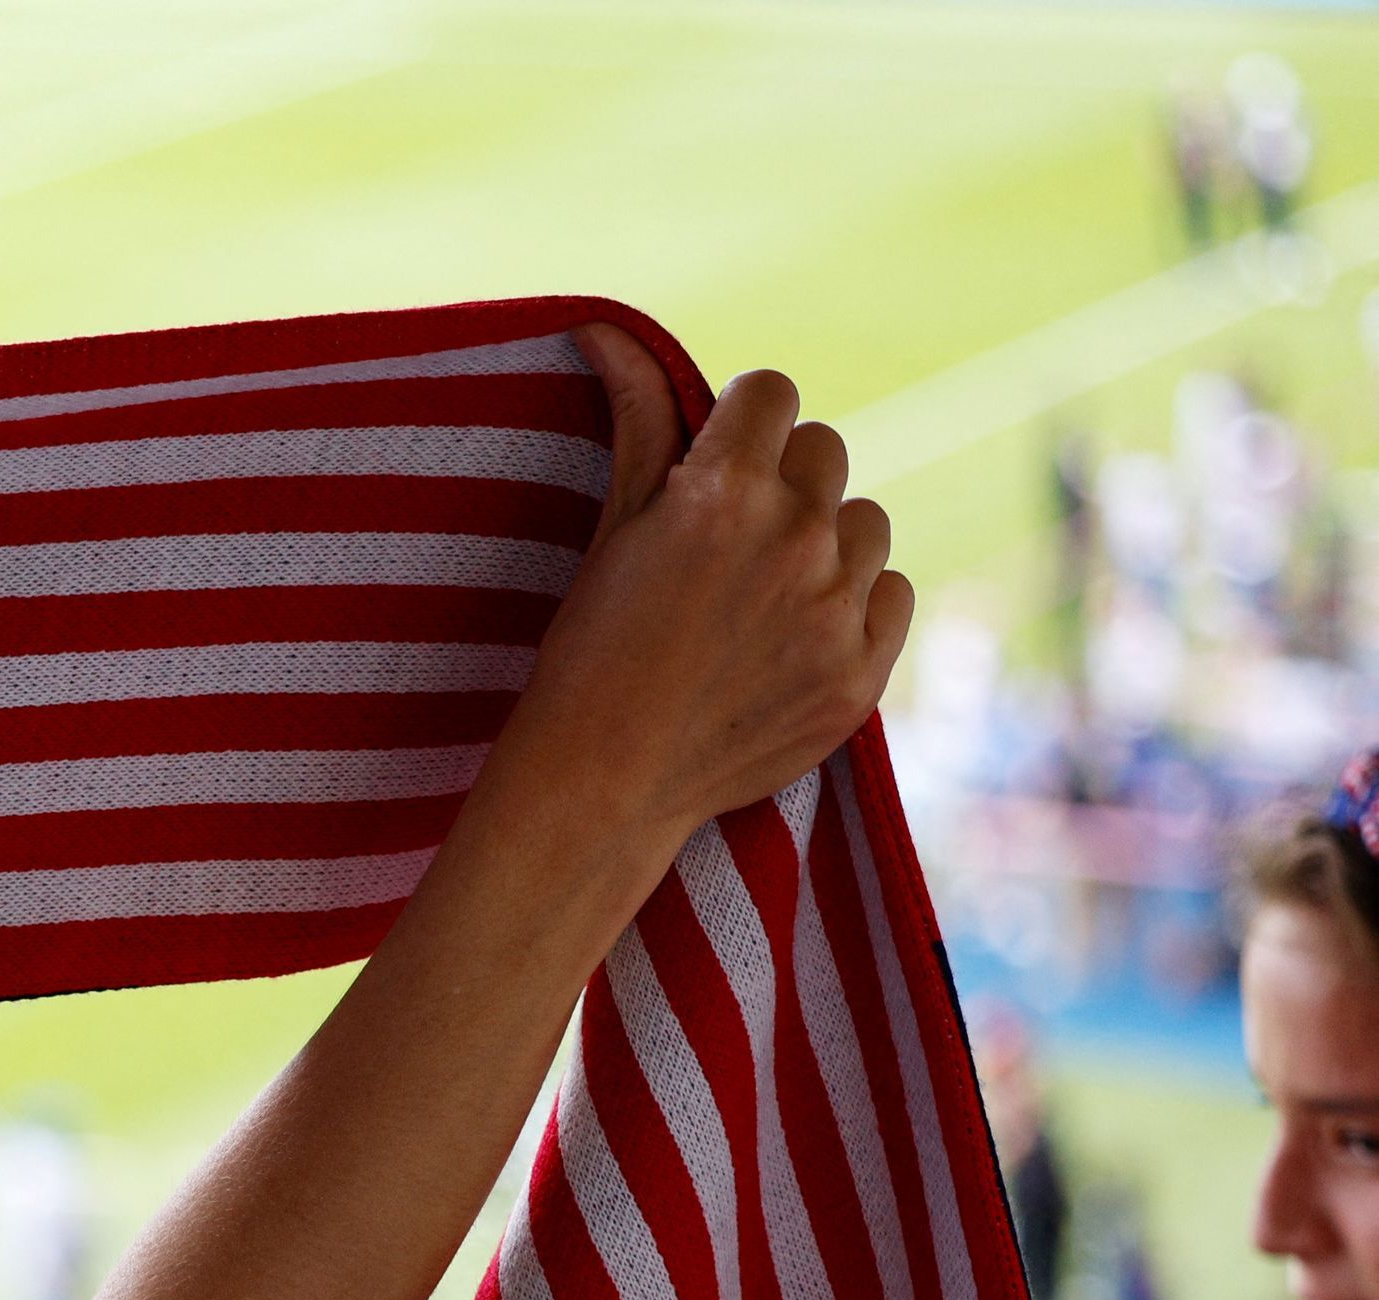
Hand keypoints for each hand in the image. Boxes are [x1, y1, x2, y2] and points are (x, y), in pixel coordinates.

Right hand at [492, 326, 910, 858]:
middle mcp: (793, 539)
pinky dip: (855, 606)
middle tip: (729, 546)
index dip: (740, 424)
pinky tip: (793, 639)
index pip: (772, 392)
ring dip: (826, 544)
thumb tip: (607, 329)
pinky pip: (893, 592)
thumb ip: (636, 423)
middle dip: (782, 482)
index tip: (716, 463)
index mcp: (721, 494)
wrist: (601, 787)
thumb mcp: (608, 532)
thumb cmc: (589, 655)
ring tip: (763, 599)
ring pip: (866, 521)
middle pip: (824, 450)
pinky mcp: (864, 671)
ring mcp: (836, 608)